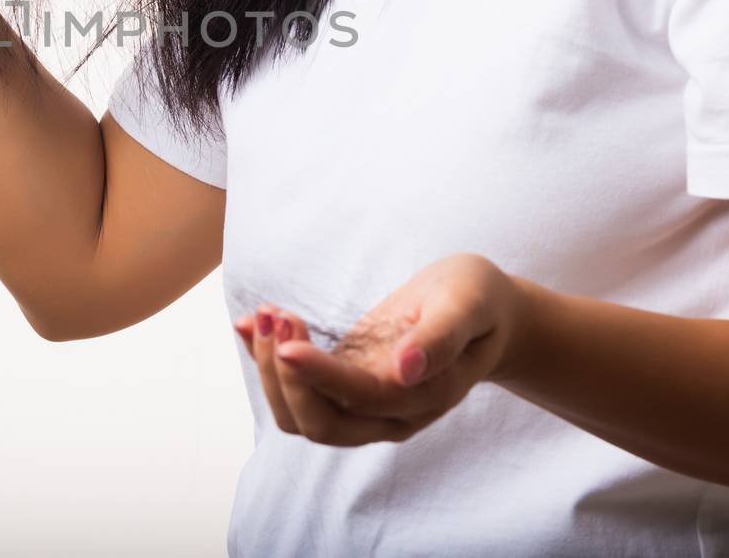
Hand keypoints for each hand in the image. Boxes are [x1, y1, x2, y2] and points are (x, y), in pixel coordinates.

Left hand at [233, 253, 526, 445]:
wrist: (479, 312)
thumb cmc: (475, 303)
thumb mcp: (467, 302)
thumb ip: (441, 335)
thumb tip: (407, 368)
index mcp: (425, 396)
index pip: (362, 399)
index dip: (320, 377)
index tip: (286, 342)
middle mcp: (390, 414)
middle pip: (321, 424)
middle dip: (286, 376)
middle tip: (275, 314)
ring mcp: (363, 405)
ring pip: (300, 416)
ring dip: (271, 370)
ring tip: (264, 314)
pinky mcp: (342, 386)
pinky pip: (295, 391)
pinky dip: (267, 361)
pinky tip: (249, 323)